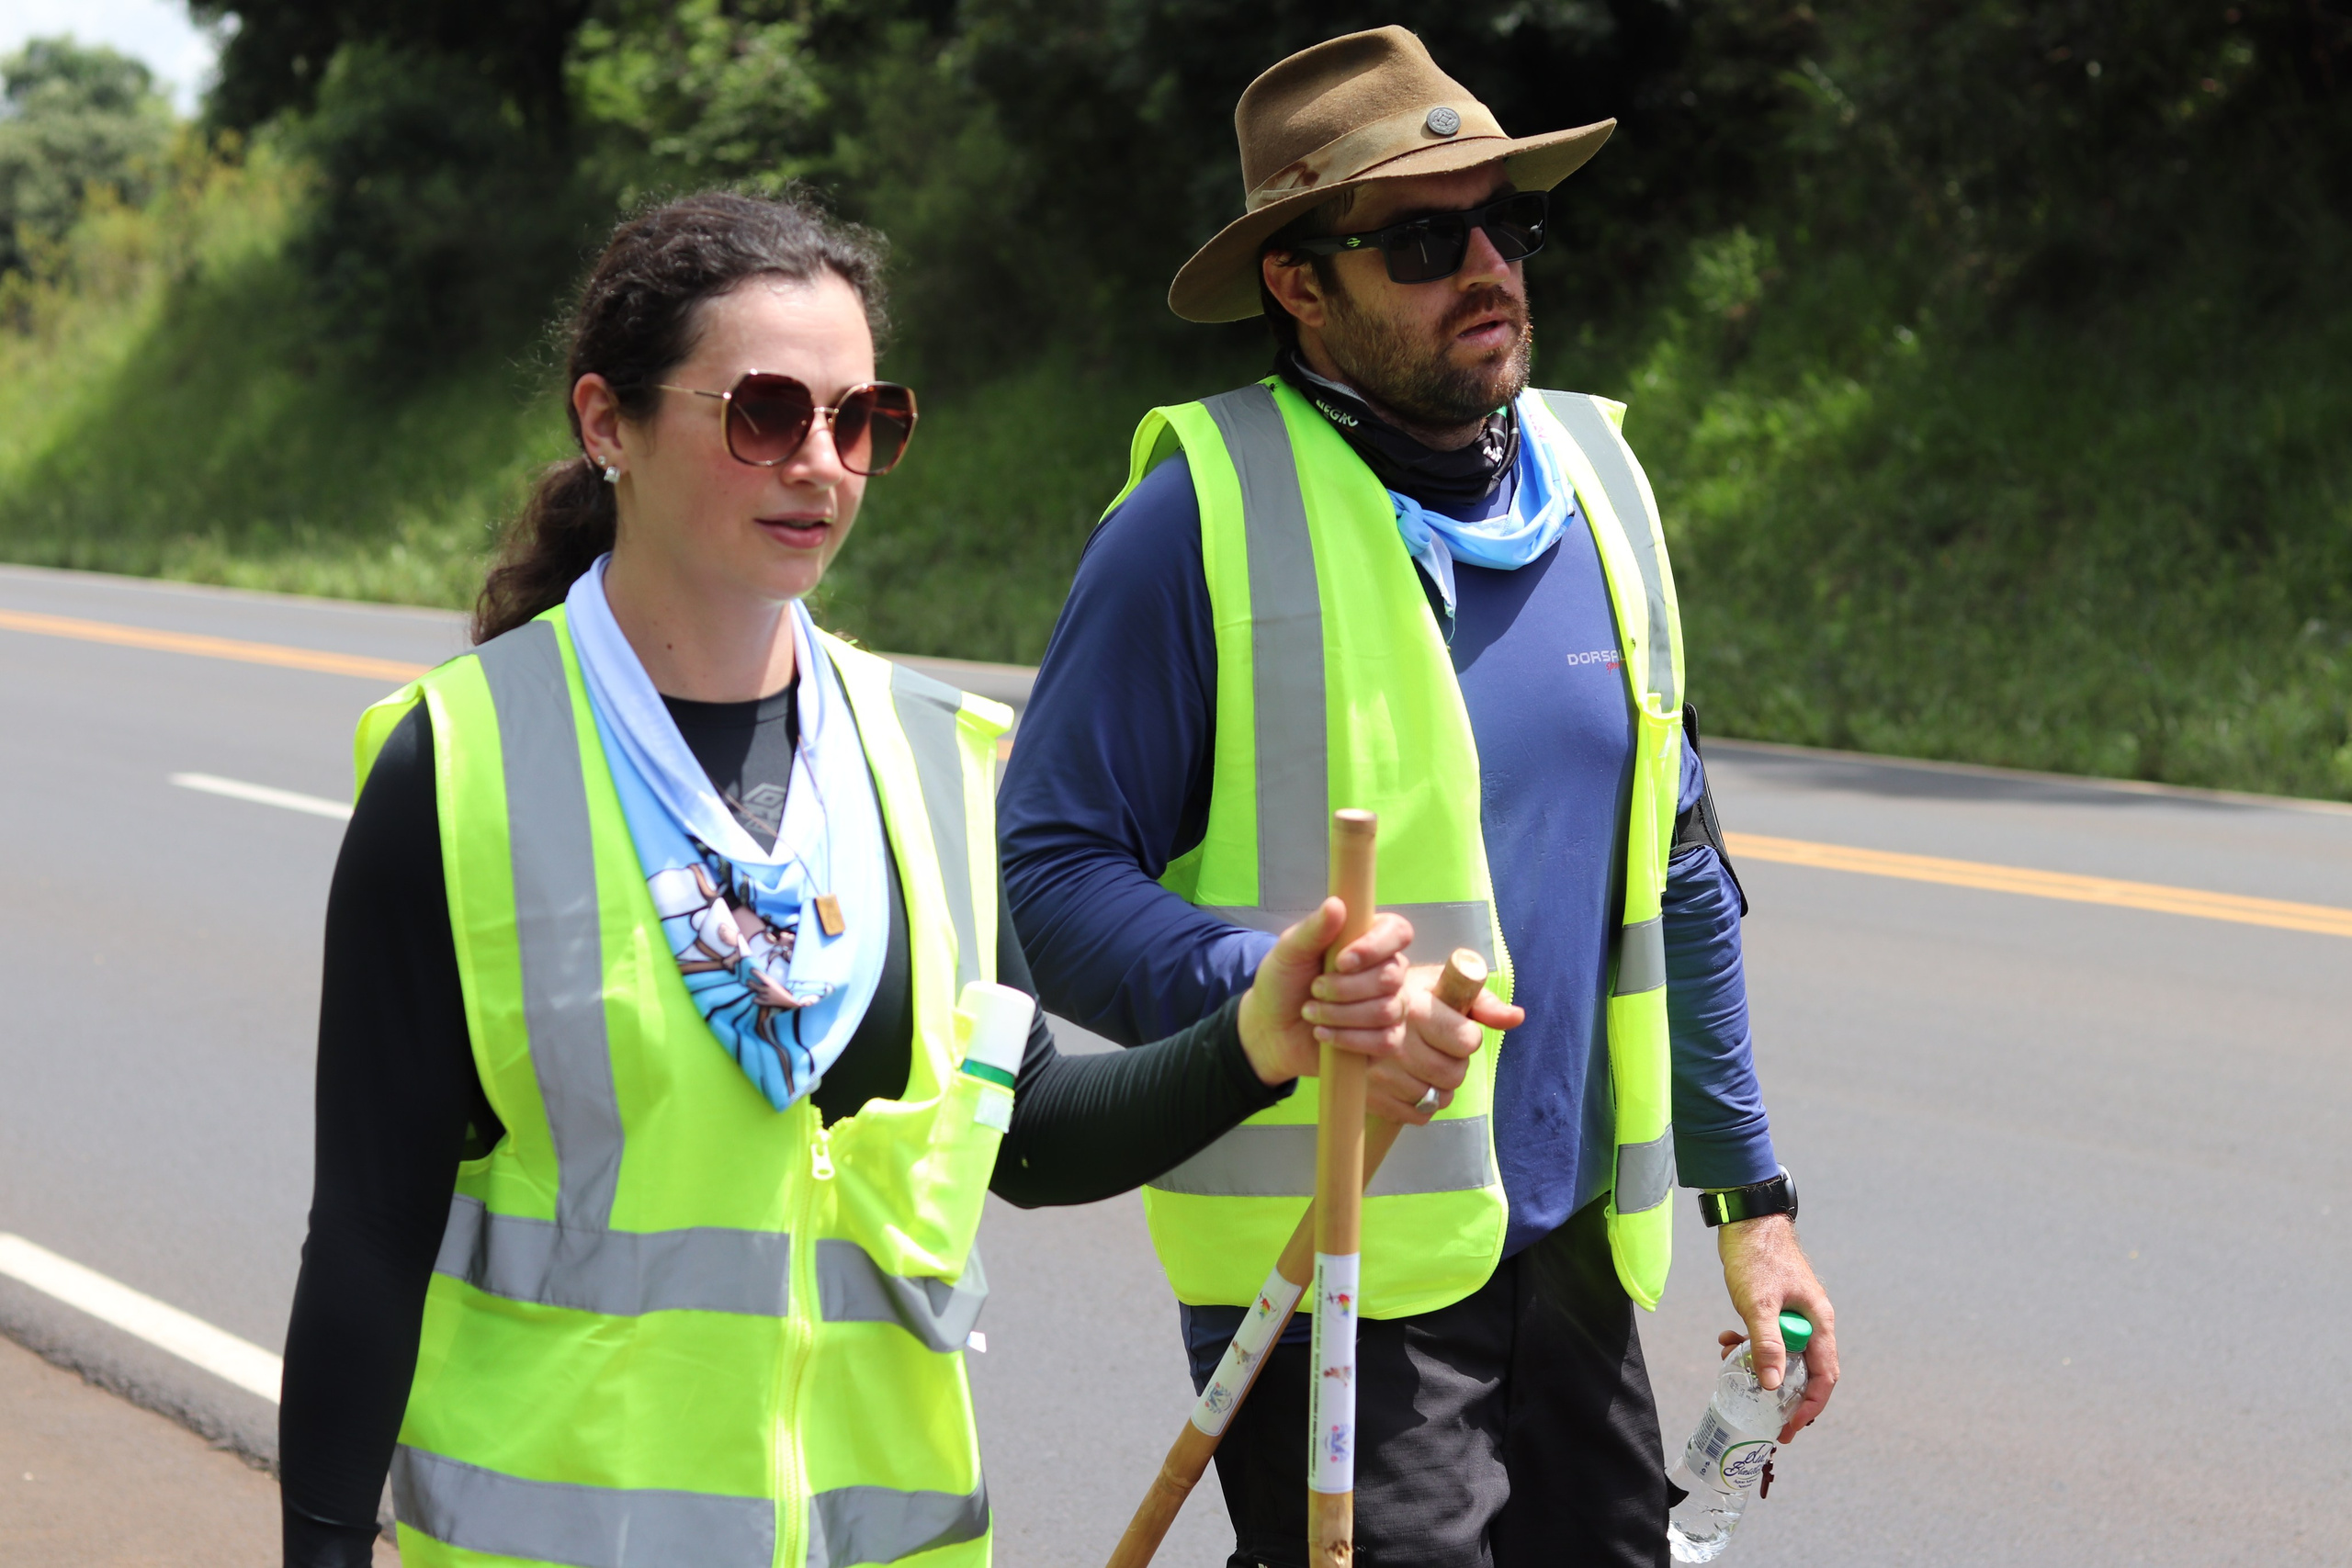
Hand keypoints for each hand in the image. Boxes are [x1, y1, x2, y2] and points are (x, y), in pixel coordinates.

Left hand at [1235, 900, 1414, 1085]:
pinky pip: (1387, 1041)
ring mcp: (1391, 1006)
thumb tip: (1336, 904)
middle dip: (1345, 988)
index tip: (1341, 961)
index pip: (1398, 932)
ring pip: (1387, 1010)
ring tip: (1310, 1012)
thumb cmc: (1284, 981)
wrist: (1271, 1028)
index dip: (1375, 947)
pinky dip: (1350, 1039)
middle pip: (1391, 977)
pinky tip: (1323, 1034)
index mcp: (1370, 940)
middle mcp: (1387, 971)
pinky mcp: (1386, 1039)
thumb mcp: (1289, 951)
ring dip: (1341, 1014)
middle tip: (1313, 989)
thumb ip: (1313, 929)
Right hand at [1358, 962, 1523, 1123]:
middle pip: (1453, 1075)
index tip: (1454, 1029)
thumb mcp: (1440, 984)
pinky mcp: (1371, 1096)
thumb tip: (1517, 1017)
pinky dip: (1419, 1103)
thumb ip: (1482, 1002)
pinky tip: (1409, 1081)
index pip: (1466, 1041)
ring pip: (1436, 1098)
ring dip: (1437, 1085)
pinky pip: (1416, 1115)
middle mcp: (1395, 1041)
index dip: (1467, 1038)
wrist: (1347, 1011)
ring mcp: (1380, 1072)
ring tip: (1422, 1063)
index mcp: (1415, 1008)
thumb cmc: (1406, 994)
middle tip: (1437, 1048)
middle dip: (1454, 1064)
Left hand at [1716, 1214, 1838, 1442]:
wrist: (1747, 1220)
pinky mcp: (1777, 1307)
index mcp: (1818, 1322)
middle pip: (1805, 1371)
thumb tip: (1772, 1386)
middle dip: (1780, 1391)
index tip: (1788, 1427)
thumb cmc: (1757, 1257)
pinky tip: (1728, 1337)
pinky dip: (1750, 1343)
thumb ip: (1767, 1344)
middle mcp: (1812, 1322)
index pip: (1824, 1377)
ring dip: (1758, 1363)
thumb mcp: (1758, 1304)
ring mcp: (1795, 1314)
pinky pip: (1769, 1337)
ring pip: (1782, 1353)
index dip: (1809, 1407)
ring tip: (1730, 1358)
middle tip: (1759, 1410)